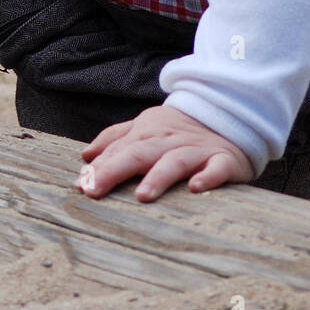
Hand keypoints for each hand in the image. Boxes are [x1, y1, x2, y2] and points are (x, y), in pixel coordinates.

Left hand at [75, 104, 254, 202]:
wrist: (229, 113)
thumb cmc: (180, 129)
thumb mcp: (146, 126)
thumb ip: (115, 139)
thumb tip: (85, 155)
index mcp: (148, 131)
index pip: (120, 149)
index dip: (100, 166)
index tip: (80, 185)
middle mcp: (169, 140)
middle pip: (140, 153)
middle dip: (115, 170)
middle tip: (94, 190)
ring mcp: (197, 150)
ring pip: (175, 161)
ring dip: (158, 177)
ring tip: (142, 196)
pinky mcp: (223, 160)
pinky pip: (216, 168)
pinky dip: (208, 177)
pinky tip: (196, 188)